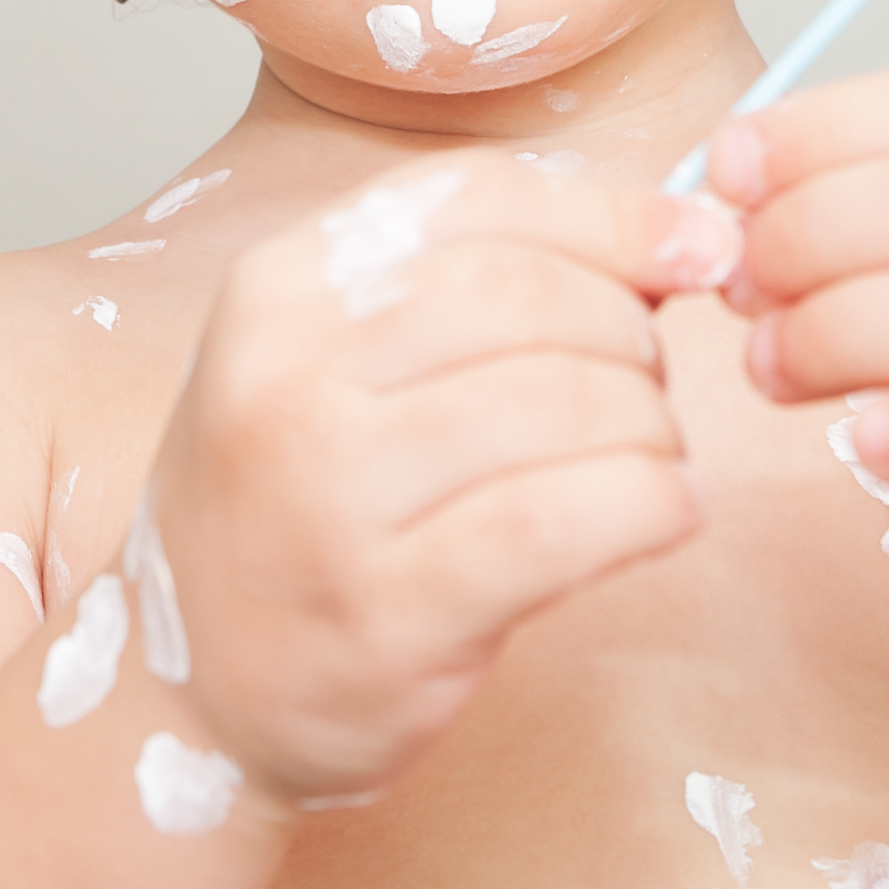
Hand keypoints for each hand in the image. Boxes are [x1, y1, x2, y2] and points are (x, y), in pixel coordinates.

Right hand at [138, 160, 734, 803]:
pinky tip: (663, 512)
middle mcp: (286, 378)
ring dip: (650, 425)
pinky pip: (561, 523)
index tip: (696, 249)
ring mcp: (327, 500)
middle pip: (531, 295)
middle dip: (631, 333)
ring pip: (561, 403)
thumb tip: (685, 235)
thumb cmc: (296, 507)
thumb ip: (479, 281)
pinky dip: (650, 504)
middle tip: (646, 387)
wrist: (193, 690)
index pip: (478, 197)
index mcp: (277, 288)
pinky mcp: (386, 613)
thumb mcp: (334, 358)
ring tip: (649, 458)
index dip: (612, 216)